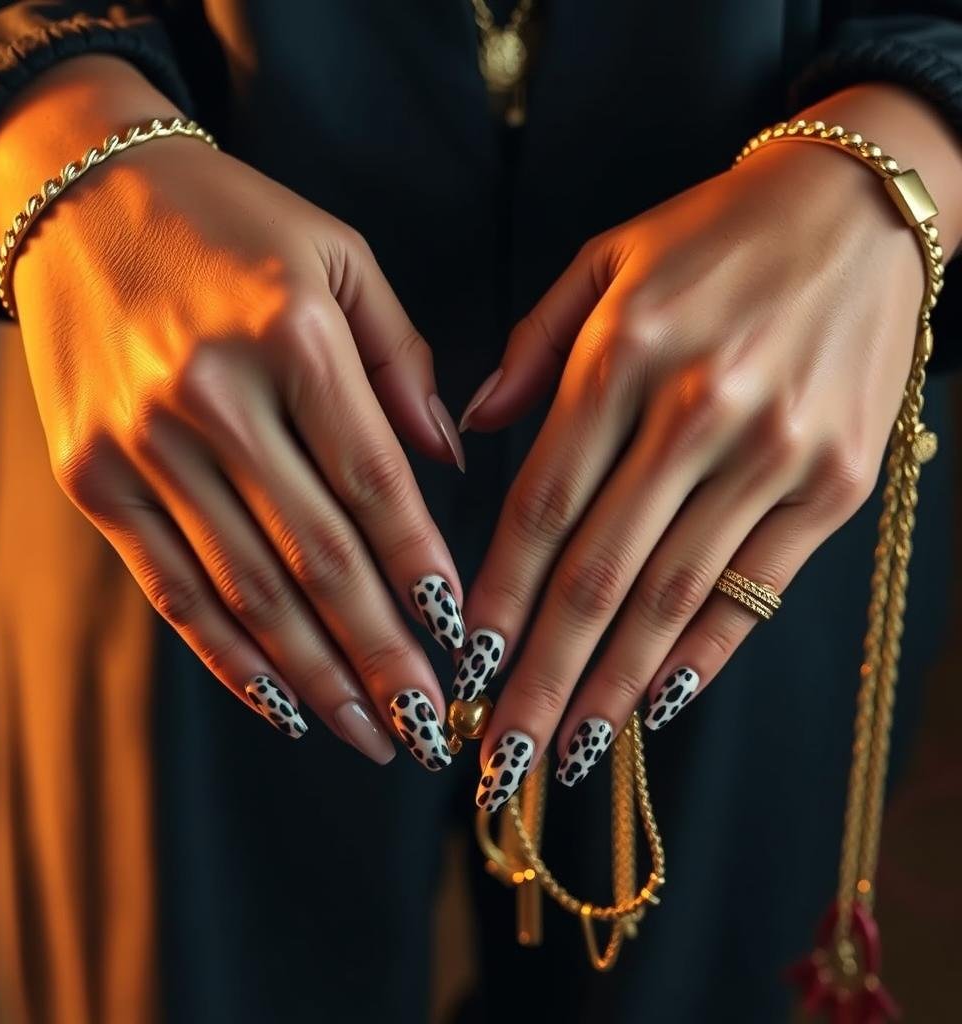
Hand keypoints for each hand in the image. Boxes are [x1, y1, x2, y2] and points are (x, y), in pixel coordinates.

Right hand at [0, 60, 466, 768]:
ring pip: (244, 588)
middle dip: (379, 651)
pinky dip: (227, 654)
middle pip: (315, 555)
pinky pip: (169, 586)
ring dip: (313, 674)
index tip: (461, 639)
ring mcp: (140, 443)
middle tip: (427, 722)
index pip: (374, 483)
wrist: (84, 197)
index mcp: (292, 335)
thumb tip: (450, 460)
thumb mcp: (340, 258)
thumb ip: (402, 361)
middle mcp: (211, 396)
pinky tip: (280, 701)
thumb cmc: (235, 225)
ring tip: (368, 734)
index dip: (420, 570)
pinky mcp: (90, 477)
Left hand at [460, 119, 936, 807]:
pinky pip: (755, 587)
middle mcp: (698, 410)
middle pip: (599, 573)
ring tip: (566, 755)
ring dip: (613, 688)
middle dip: (542, 677)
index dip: (498, 597)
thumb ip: (533, 346)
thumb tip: (471, 429)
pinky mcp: (836, 483)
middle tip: (499, 757)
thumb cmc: (714, 237)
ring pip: (673, 596)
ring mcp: (775, 453)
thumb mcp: (608, 260)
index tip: (464, 665)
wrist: (862, 210)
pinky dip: (702, 653)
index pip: (541, 504)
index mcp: (625, 353)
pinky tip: (654, 704)